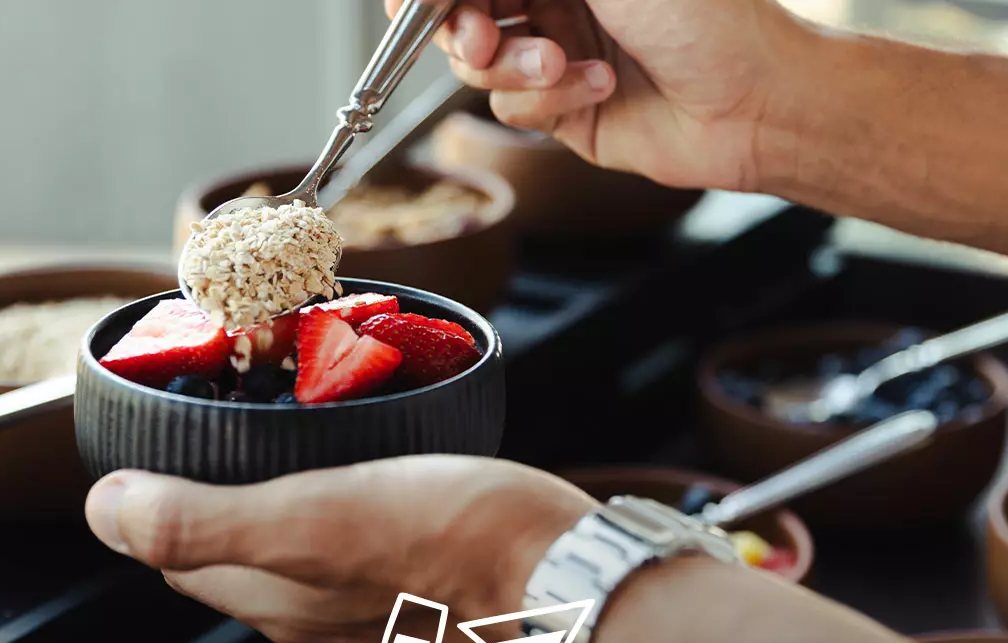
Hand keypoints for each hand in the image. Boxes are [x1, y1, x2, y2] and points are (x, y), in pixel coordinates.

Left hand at [84, 456, 594, 642]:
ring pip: (296, 554)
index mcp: (275, 599)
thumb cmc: (457, 542)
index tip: (169, 438)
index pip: (178, 555)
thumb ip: (204, 523)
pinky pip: (356, 552)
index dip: (158, 501)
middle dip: (216, 496)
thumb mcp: (317, 518)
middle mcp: (313, 617)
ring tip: (298, 437)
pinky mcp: (423, 596)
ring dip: (281, 502)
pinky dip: (342, 512)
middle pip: (233, 556)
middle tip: (232, 420)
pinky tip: (370, 475)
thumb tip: (104, 512)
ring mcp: (370, 613)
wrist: (573, 584)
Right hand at [389, 0, 808, 191]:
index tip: (414, 3)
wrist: (749, 100)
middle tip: (477, 38)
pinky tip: (598, 88)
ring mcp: (554, 51)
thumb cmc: (703, 13)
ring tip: (559, 64)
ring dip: (513, 67)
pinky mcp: (562, 109)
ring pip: (482, 63)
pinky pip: (515, 108)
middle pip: (461, 9)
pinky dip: (548, 101)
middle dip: (462, 26)